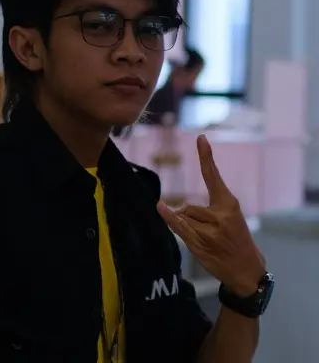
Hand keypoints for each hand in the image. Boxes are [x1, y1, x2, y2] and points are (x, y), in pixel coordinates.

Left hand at [157, 134, 264, 296]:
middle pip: (189, 206)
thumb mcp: (230, 218)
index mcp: (229, 204)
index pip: (213, 176)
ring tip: (206, 240)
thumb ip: (208, 208)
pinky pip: (179, 226)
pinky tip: (160, 207)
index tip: (200, 138)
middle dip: (190, 216)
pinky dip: (169, 217)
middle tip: (209, 233)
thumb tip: (178, 206)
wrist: (247, 270)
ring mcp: (210, 230)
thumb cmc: (236, 240)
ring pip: (184, 216)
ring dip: (187, 225)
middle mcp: (220, 214)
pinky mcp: (201, 243)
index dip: (206, 156)